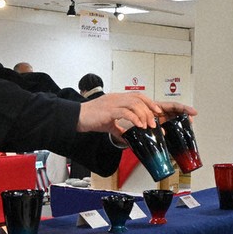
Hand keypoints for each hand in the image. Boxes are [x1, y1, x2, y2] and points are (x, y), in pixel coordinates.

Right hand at [76, 93, 195, 137]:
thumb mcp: (108, 123)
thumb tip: (125, 136)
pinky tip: (138, 126)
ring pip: (134, 104)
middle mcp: (116, 98)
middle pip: (139, 99)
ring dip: (144, 115)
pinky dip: (134, 119)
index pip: (138, 96)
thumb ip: (118, 128)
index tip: (156, 112)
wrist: (76, 118)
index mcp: (117, 98)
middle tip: (154, 123)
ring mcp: (113, 103)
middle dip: (149, 110)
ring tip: (148, 126)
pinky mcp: (108, 110)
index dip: (149, 103)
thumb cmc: (90, 119)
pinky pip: (125, 112)